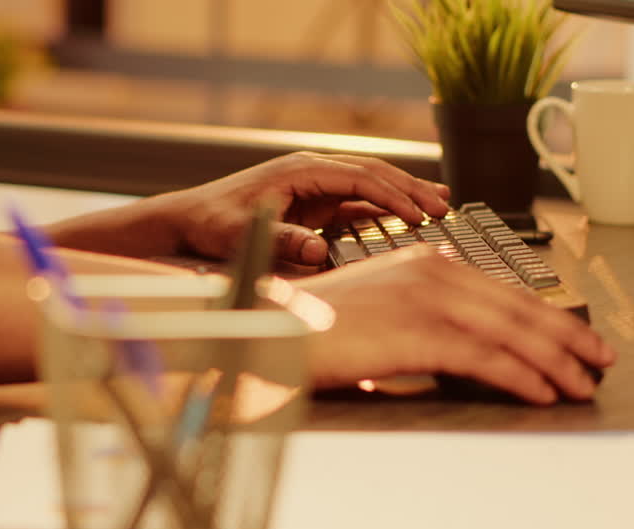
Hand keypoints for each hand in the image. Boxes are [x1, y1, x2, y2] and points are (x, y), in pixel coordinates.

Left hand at [163, 152, 450, 265]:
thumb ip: (281, 241)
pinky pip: (355, 203)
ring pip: (368, 185)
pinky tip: (406, 217)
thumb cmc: (212, 224)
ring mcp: (314, 186)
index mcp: (299, 171)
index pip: (358, 177)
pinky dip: (383, 208)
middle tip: (444, 206)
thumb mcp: (242, 234)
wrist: (189, 219)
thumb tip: (318, 252)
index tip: (418, 213)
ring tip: (439, 204)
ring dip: (403, 195)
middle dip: (409, 189)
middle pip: (372, 174)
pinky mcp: (312, 203)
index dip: (391, 195)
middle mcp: (311, 172)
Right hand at [293, 247, 616, 404]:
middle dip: (566, 337)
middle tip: (600, 360)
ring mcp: (426, 298)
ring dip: (556, 362)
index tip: (576, 337)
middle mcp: (432, 270)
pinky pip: (486, 357)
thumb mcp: (377, 314)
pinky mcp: (418, 331)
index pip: (502, 291)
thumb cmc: (313, 329)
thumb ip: (422, 322)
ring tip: (582, 385)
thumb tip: (461, 352)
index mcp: (425, 261)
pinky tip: (544, 393)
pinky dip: (522, 377)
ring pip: (511, 332)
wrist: (270, 329)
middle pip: (518, 307)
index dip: (547, 316)